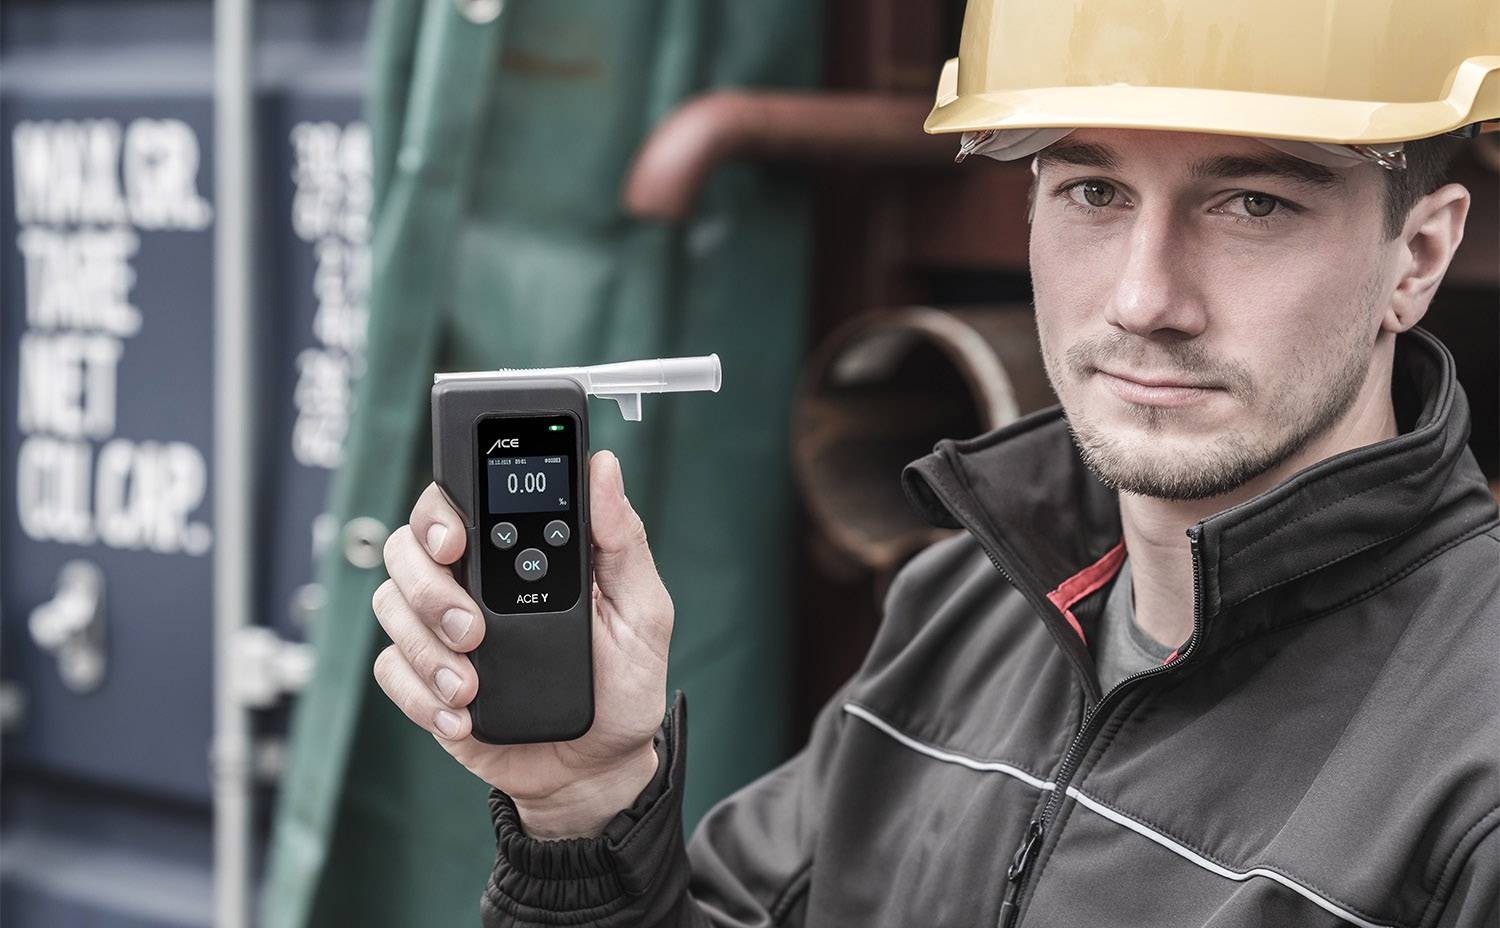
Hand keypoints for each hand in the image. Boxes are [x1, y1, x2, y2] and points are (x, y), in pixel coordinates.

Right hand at [372, 449, 672, 837]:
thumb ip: (622, 540)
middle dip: (428, 587)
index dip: (441, 511)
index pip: (459, 502)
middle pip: (407, 548)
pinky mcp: (425, 682)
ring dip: (426, 647)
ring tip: (469, 685)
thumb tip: (605, 469)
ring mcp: (442, 632)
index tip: (456, 541)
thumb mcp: (641, 611)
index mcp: (518, 554)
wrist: (597, 768)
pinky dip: (419, 694)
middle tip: (471, 627)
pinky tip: (460, 714)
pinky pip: (390, 670)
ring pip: (389, 605)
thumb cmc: (624, 683)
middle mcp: (471, 582)